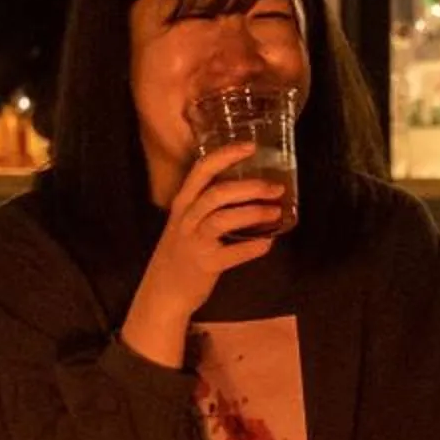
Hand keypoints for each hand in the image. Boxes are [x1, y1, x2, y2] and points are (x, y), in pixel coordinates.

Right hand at [120, 143, 282, 366]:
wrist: (163, 292)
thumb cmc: (181, 253)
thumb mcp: (186, 222)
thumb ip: (207, 205)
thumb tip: (249, 190)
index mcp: (183, 203)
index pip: (202, 170)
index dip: (226, 155)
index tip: (251, 146)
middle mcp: (186, 218)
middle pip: (218, 193)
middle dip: (250, 187)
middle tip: (276, 186)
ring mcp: (194, 241)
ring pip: (223, 218)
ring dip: (253, 212)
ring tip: (276, 212)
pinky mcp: (205, 264)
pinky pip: (232, 253)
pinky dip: (252, 248)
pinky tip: (268, 243)